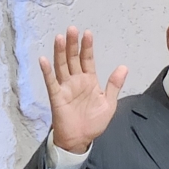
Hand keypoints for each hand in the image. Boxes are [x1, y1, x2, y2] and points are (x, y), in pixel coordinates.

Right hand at [40, 26, 127, 153]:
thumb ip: (114, 85)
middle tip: (72, 29)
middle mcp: (76, 81)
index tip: (87, 33)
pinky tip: (44, 59)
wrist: (81, 139)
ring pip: (61, 66)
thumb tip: (124, 67)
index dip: (87, 47)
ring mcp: (65, 88)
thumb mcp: (108, 103)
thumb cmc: (94, 122)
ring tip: (60, 38)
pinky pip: (51, 82)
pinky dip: (47, 72)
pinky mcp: (57, 97)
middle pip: (72, 58)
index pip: (87, 59)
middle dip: (72, 44)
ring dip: (60, 52)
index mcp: (89, 81)